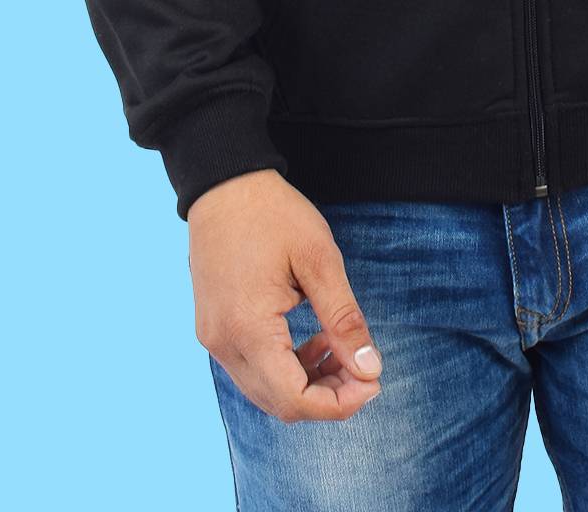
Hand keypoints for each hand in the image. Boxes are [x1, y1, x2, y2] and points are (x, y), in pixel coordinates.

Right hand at [188, 168, 385, 421]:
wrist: (224, 183)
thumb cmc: (273, 214)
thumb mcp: (319, 259)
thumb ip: (344, 319)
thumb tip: (370, 370)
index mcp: (248, 329)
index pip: (294, 399)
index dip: (338, 404)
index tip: (373, 382)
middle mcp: (223, 344)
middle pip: (279, 403)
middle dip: (327, 397)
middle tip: (364, 370)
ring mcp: (214, 338)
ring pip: (264, 390)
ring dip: (307, 383)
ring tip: (341, 350)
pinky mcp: (214, 328)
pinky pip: (251, 368)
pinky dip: (285, 367)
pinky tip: (313, 339)